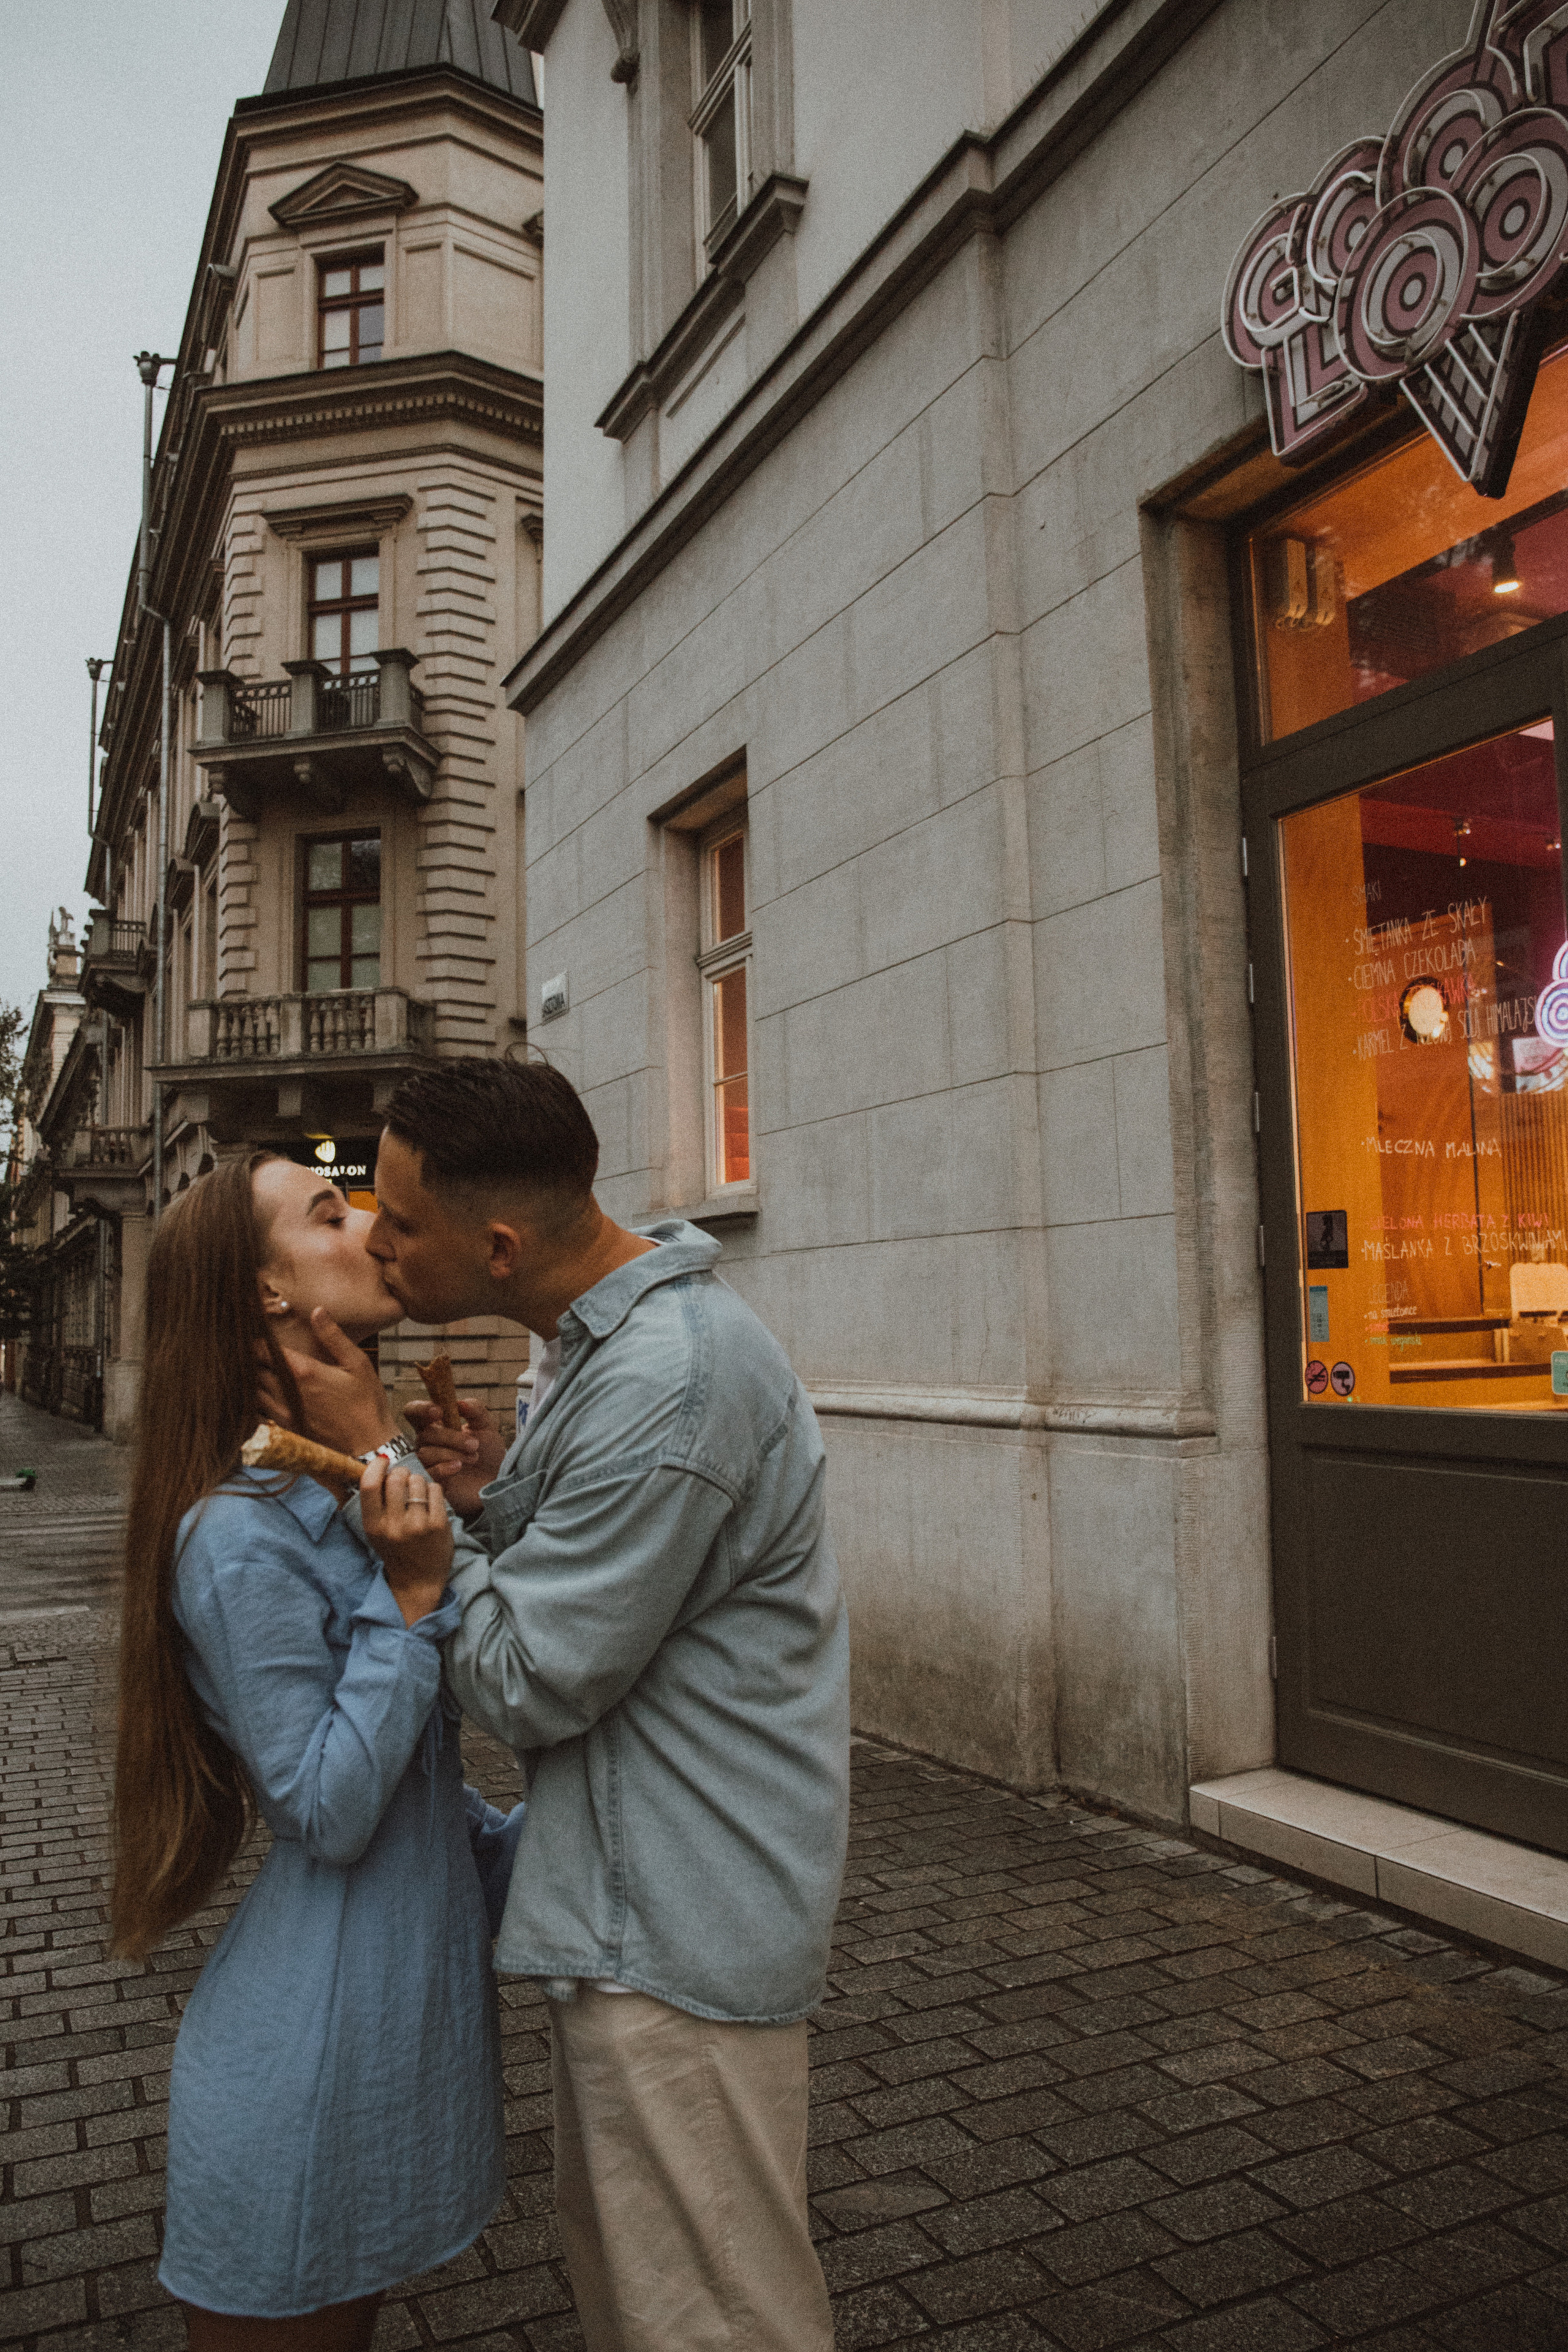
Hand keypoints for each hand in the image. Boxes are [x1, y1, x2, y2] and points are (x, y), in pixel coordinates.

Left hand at [259, 1309, 396, 1456]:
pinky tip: (265, 1391)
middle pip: (255, 1370)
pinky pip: (261, 1410)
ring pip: (254, 1391)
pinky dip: (258, 1398)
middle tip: (252, 1346)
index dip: (256, 1340)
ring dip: (253, 1378)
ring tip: (256, 1366)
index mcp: (304, 1373)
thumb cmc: (367, 1404)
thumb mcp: (357, 1364)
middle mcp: (288, 1393)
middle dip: (252, 1357)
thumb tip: (317, 1311)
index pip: (266, 1352)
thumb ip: (333, 1337)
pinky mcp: (287, 1427)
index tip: (254, 1331)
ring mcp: (285, 1412)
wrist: (369, 1445)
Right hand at [359, 1459, 453, 1626]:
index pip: (370, 1485)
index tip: (383, 1461)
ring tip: (418, 1495)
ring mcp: (417, 1525)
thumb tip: (380, 1463)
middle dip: (401, 1473)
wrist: (418, 1581)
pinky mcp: (438, 1525)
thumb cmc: (396, 1550)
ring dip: (418, 1482)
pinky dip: (433, 1490)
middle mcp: (393, 1525)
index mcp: (373, 1526)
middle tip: (404, 1480)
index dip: (376, 1466)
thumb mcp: (376, 1531)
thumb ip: (375, 1502)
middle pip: (396, 1478)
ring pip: (418, 1481)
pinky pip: (435, 1489)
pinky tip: (430, 1503)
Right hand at [407, 1396, 506, 1521]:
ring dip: (452, 1453)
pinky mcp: (431, 1482)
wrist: (498, 1481)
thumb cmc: (489, 1452)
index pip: (413, 1411)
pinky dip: (443, 1468)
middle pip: (424, 1434)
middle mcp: (426, 1443)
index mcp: (435, 1425)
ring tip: (473, 1458)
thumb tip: (460, 1402)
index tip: (438, 1411)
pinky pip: (428, 1472)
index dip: (420, 1409)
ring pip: (425, 1453)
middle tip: (474, 1444)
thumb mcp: (487, 1427)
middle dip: (450, 1437)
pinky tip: (458, 1467)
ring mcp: (427, 1463)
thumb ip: (476, 1410)